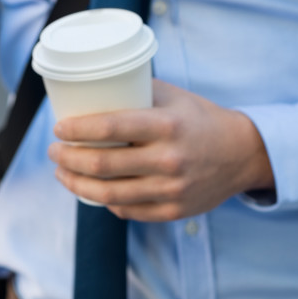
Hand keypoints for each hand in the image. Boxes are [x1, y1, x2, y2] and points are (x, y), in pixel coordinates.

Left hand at [48, 79, 274, 221]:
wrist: (244, 154)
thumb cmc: (200, 119)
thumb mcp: (173, 97)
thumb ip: (136, 91)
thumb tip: (93, 87)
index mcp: (166, 126)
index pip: (110, 127)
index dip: (76, 130)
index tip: (58, 128)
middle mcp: (168, 160)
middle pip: (102, 164)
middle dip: (67, 158)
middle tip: (53, 151)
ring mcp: (171, 190)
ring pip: (108, 194)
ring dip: (76, 184)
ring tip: (61, 172)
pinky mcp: (173, 211)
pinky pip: (127, 210)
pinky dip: (103, 201)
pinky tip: (91, 190)